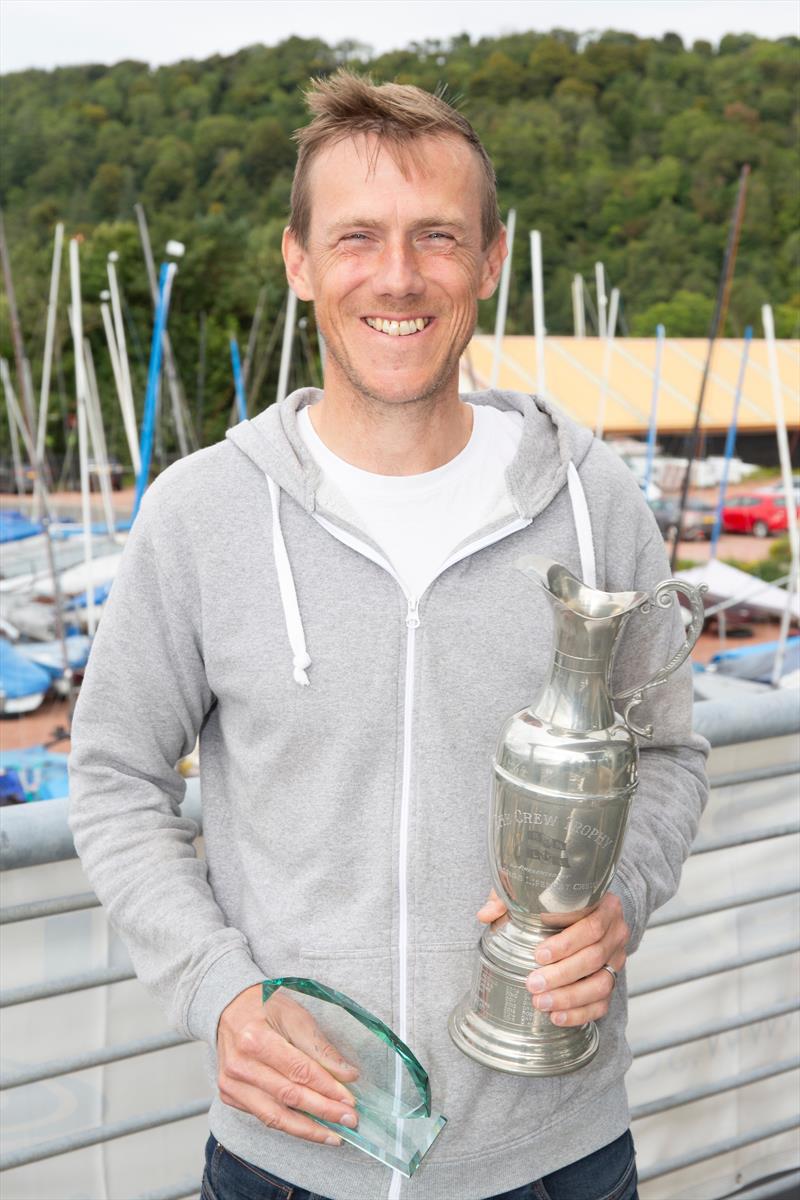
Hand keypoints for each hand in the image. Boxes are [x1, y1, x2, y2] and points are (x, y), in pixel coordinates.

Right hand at [217, 984, 359, 1144]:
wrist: (229, 1009)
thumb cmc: (264, 1008)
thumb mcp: (295, 1015)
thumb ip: (320, 1047)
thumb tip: (347, 1075)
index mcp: (255, 1038)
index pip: (299, 1070)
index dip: (327, 1088)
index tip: (349, 1100)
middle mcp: (240, 1065)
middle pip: (289, 1096)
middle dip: (323, 1111)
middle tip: (349, 1120)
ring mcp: (231, 1084)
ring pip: (275, 1116)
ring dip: (308, 1129)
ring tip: (333, 1135)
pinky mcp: (229, 1096)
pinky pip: (264, 1117)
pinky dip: (289, 1125)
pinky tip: (310, 1127)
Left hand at [476, 890, 628, 1026]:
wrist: (584, 913)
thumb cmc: (557, 902)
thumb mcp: (534, 892)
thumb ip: (509, 898)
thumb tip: (485, 914)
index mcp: (604, 906)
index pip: (591, 926)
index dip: (566, 944)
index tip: (538, 955)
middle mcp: (616, 932)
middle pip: (594, 957)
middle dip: (562, 975)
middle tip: (533, 984)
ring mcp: (616, 960)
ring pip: (601, 984)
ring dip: (570, 997)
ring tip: (541, 1003)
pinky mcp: (613, 981)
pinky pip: (602, 1003)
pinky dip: (580, 1013)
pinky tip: (557, 1016)